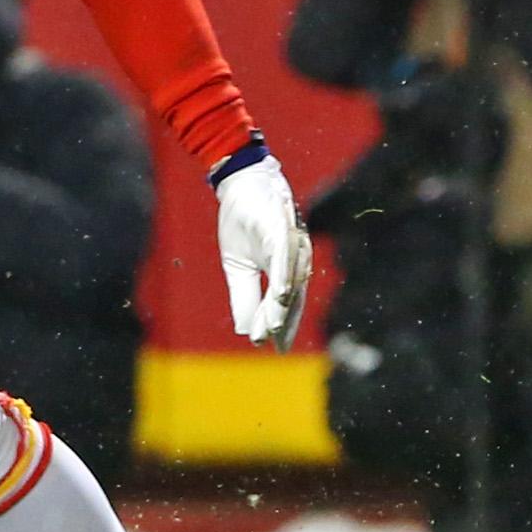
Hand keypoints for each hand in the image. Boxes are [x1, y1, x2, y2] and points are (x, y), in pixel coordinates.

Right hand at [213, 148, 311, 347]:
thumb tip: (245, 330)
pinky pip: (282, 256)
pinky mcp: (279, 228)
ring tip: (272, 329)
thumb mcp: (237, 266)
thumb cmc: (242, 222)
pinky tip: (278, 295)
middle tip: (276, 345)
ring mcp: (289, 243)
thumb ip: (243, 296)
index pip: (286, 303)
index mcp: (285, 269)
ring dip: (281, 306)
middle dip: (283, 322)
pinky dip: (281, 276)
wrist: (239, 183)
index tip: (276, 348)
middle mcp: (294, 259)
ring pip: (288, 280)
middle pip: (291, 297)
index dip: (283, 326)